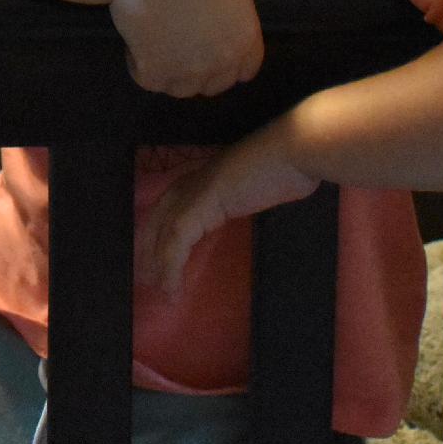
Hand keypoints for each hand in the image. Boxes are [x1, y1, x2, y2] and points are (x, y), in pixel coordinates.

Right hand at [109, 0, 294, 97]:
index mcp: (246, 39)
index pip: (245, 69)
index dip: (228, 56)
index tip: (208, 37)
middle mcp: (222, 62)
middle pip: (214, 83)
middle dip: (200, 67)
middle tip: (182, 38)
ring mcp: (189, 72)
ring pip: (183, 87)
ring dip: (172, 71)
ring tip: (161, 40)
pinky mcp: (156, 75)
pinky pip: (152, 82)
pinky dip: (143, 68)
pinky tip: (141, 41)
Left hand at [135, 121, 318, 292]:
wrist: (294, 150)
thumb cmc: (285, 166)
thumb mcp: (256, 188)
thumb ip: (242, 196)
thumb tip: (245, 205)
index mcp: (204, 176)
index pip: (169, 207)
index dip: (158, 234)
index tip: (156, 261)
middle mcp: (193, 181)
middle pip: (157, 219)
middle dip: (149, 250)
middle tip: (148, 281)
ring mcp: (196, 190)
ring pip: (163, 233)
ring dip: (159, 265)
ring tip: (162, 292)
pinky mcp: (202, 204)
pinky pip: (176, 241)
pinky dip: (172, 267)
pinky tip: (173, 287)